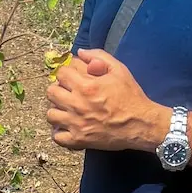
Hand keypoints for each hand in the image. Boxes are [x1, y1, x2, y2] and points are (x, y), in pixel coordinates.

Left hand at [46, 48, 169, 152]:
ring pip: (50, 115)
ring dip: (57, 110)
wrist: (141, 124)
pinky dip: (60, 132)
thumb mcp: (119, 69)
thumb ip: (99, 56)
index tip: (73, 76)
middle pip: (51, 93)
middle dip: (59, 88)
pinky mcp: (78, 140)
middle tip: (68, 92)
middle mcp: (77, 105)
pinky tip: (68, 126)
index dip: (67, 72)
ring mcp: (76, 124)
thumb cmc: (130, 95)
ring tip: (67, 109)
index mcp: (86, 86)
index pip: (61, 73)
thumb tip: (80, 52)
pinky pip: (57, 137)